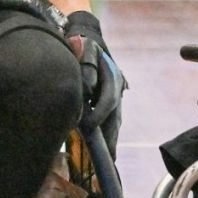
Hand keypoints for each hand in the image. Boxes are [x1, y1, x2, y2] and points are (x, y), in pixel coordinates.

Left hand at [65, 9, 126, 153]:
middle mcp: (116, 88)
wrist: (87, 37)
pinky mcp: (109, 100)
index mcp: (111, 77)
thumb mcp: (82, 52)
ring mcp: (114, 95)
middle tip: (108, 160)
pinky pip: (110, 120)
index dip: (98, 115)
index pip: (108, 101)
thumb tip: (87, 92)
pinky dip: (107, 134)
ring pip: (115, 120)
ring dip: (111, 139)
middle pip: (115, 117)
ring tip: (109, 160)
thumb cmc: (81, 45)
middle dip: (111, 139)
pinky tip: (104, 149)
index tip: (87, 127)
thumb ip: (85, 70)